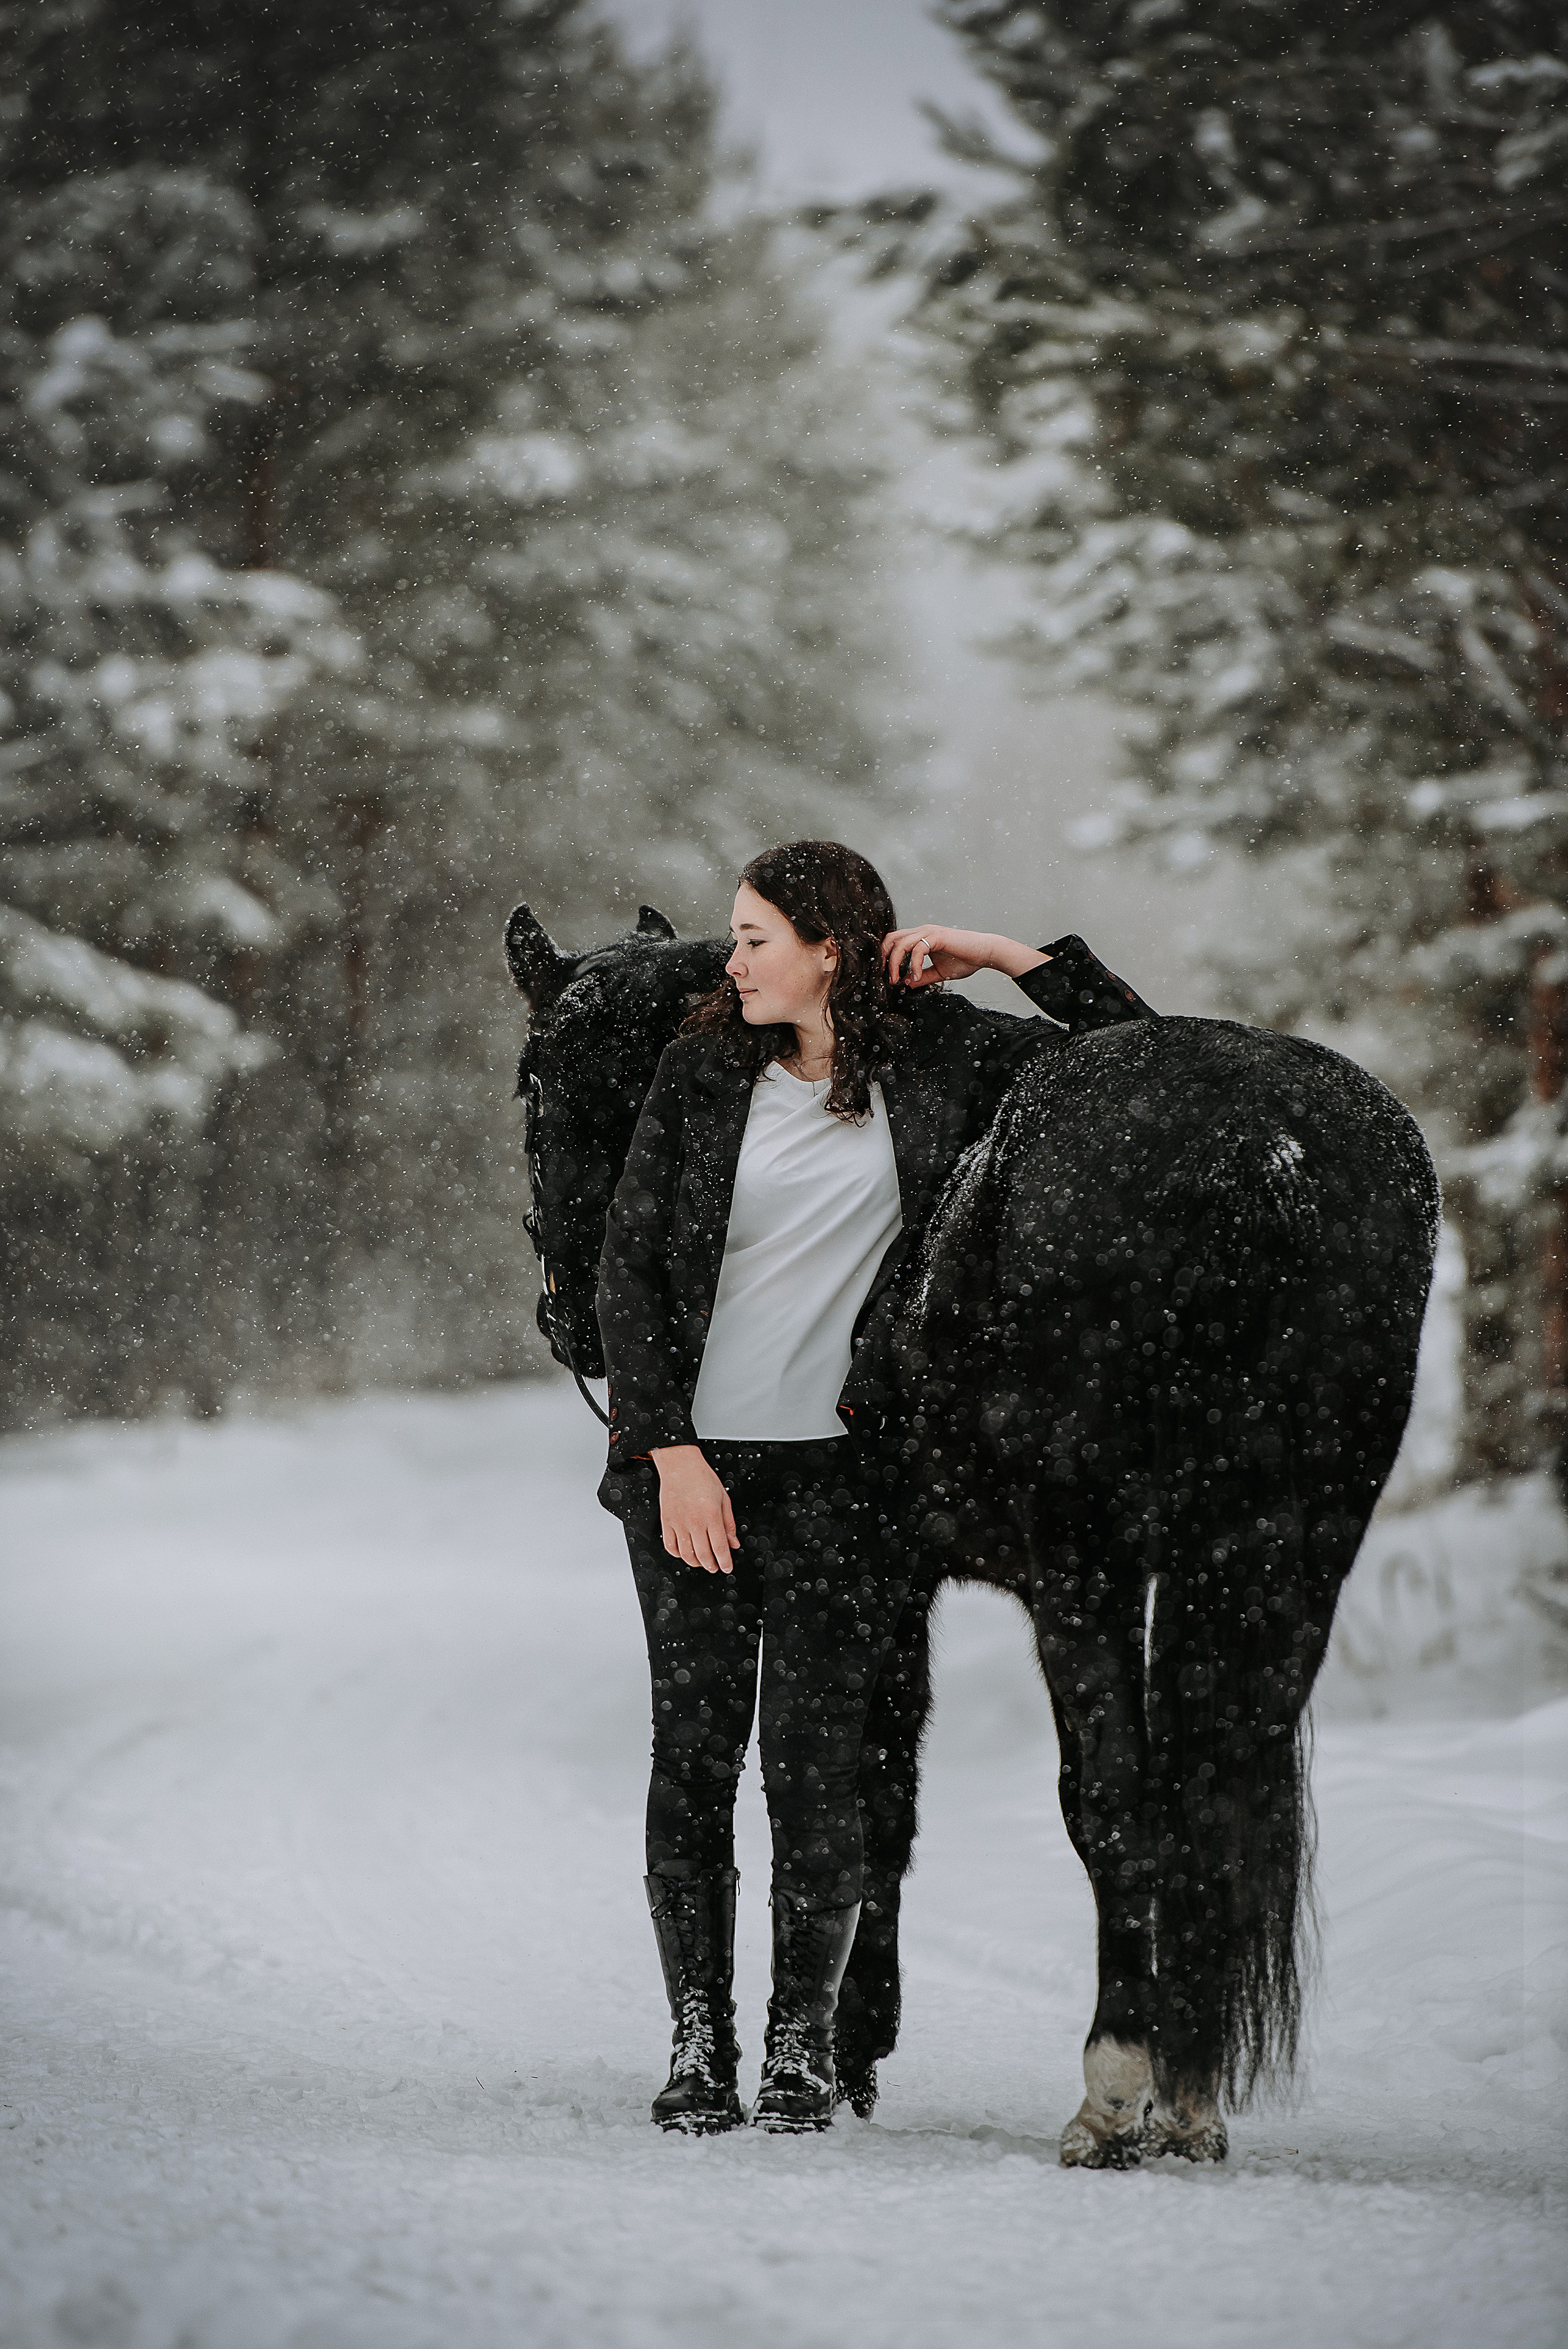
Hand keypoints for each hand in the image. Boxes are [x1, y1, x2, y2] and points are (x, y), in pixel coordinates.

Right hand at [652, 1445, 738, 1574]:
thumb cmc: (702, 1478)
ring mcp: (678, 1523)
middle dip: (711, 1565)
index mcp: (711, 1515)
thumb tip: (733, 1543)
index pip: (719, 1547)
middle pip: (703, 1554)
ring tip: (701, 1563)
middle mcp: (694, 1521)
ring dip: (695, 1562)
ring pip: (686, 1554)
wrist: (680, 1465)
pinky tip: (684, 1553)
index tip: (727, 1568)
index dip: (724, 1561)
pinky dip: (677, 1554)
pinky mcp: (666, 1521)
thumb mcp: (723, 1498)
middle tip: (715, 1567)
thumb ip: (729, 1523)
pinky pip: (670, 1545)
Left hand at [881, 926, 1050, 989]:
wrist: (985, 953)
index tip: (887, 976)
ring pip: (901, 943)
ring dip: (894, 963)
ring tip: (897, 979)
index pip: (894, 941)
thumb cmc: (966, 960)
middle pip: (891, 939)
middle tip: (887, 978)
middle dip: (884, 958)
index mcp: (921, 937)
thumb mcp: (939, 972)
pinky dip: (913, 965)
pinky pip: (917, 949)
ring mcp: (929, 932)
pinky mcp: (937, 936)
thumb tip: (906, 983)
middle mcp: (922, 931)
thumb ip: (923, 976)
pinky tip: (917, 976)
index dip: (885, 957)